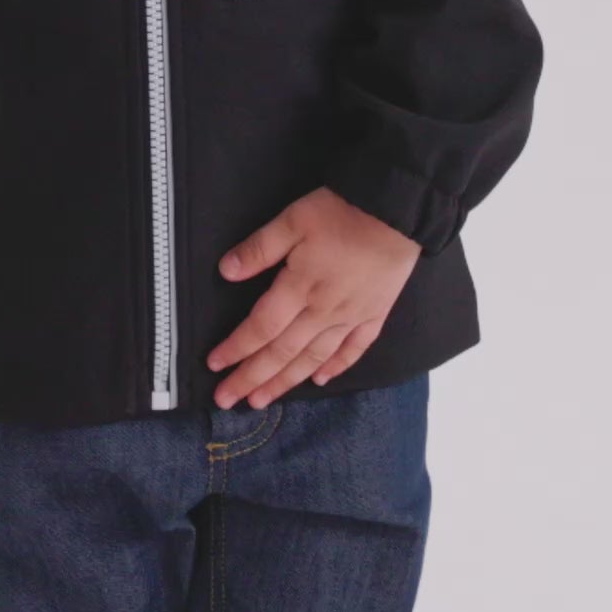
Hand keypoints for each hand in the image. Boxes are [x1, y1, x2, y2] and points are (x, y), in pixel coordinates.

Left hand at [206, 185, 420, 408]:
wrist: (397, 211)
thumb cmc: (341, 212)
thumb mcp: (292, 220)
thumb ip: (259, 248)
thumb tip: (226, 272)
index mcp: (299, 287)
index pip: (260, 327)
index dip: (235, 348)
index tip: (214, 365)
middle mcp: (323, 311)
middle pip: (282, 352)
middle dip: (251, 378)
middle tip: (226, 400)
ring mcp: (351, 317)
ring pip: (313, 358)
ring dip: (285, 381)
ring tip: (262, 400)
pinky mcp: (375, 314)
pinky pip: (353, 350)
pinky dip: (335, 367)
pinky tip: (319, 380)